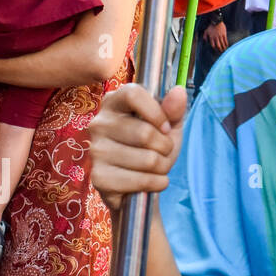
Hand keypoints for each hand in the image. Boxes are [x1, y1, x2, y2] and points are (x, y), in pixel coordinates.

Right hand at [88, 84, 187, 213]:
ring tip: (156, 167)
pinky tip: (152, 181)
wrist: (139, 182)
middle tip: (163, 151)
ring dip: (163, 167)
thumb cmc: (153, 146)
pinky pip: (142, 181)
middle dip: (165, 147)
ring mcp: (96, 151)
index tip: (166, 127)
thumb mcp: (168, 125)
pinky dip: (157, 183)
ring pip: (148, 160)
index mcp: (114, 103)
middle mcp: (99, 124)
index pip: (133, 94)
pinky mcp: (100, 178)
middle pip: (145, 133)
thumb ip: (174, 109)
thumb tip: (179, 91)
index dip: (157, 112)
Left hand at [205, 20, 228, 52]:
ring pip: (222, 44)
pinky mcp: (224, 34)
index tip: (216, 50)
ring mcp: (220, 36)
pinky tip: (227, 45)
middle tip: (221, 51)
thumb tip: (205, 41)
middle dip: (220, 49)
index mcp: (211, 38)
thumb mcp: (206, 31)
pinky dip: (226, 43)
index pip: (213, 45)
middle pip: (218, 46)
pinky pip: (225, 40)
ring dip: (223, 47)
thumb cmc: (211, 26)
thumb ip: (205, 37)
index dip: (215, 49)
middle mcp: (216, 38)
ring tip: (224, 50)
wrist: (216, 21)